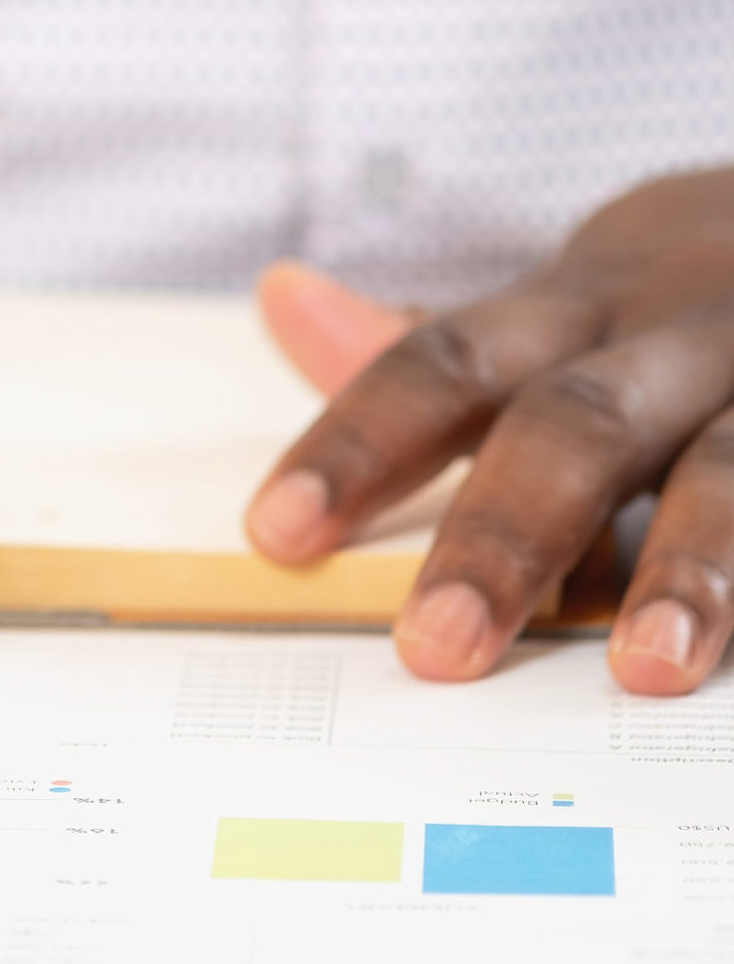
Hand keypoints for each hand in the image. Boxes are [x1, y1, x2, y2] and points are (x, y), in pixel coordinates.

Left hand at [247, 168, 733, 695]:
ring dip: (693, 566)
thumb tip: (280, 295)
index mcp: (580, 305)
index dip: (359, 443)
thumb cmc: (684, 303)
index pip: (444, 364)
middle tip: (435, 648)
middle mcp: (683, 328)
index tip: (276, 534)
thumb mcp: (569, 301)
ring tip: (646, 667)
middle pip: (577, 424)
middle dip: (505, 536)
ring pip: (733, 467)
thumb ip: (432, 340)